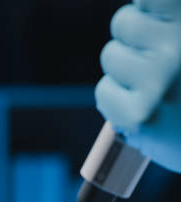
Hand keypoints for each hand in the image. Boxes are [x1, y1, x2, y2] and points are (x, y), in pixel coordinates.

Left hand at [95, 0, 180, 172]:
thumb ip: (170, 26)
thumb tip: (140, 6)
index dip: (146, 11)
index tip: (151, 20)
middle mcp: (179, 46)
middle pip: (123, 22)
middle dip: (134, 43)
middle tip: (157, 66)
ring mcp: (160, 81)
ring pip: (111, 57)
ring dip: (124, 74)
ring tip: (153, 90)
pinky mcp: (141, 115)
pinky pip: (105, 93)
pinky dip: (116, 104)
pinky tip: (142, 110)